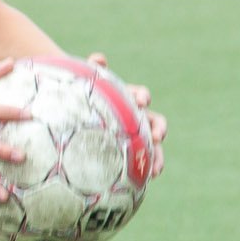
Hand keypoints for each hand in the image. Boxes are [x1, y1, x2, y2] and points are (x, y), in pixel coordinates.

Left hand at [88, 52, 166, 172]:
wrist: (80, 109)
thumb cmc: (85, 94)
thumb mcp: (89, 82)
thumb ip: (95, 70)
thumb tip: (100, 58)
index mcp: (127, 98)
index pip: (140, 95)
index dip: (143, 97)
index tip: (142, 101)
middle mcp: (136, 116)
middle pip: (154, 122)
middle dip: (159, 129)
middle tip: (157, 136)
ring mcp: (135, 135)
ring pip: (153, 146)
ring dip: (157, 156)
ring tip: (156, 169)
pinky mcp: (132, 151)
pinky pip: (141, 161)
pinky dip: (144, 170)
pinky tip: (143, 181)